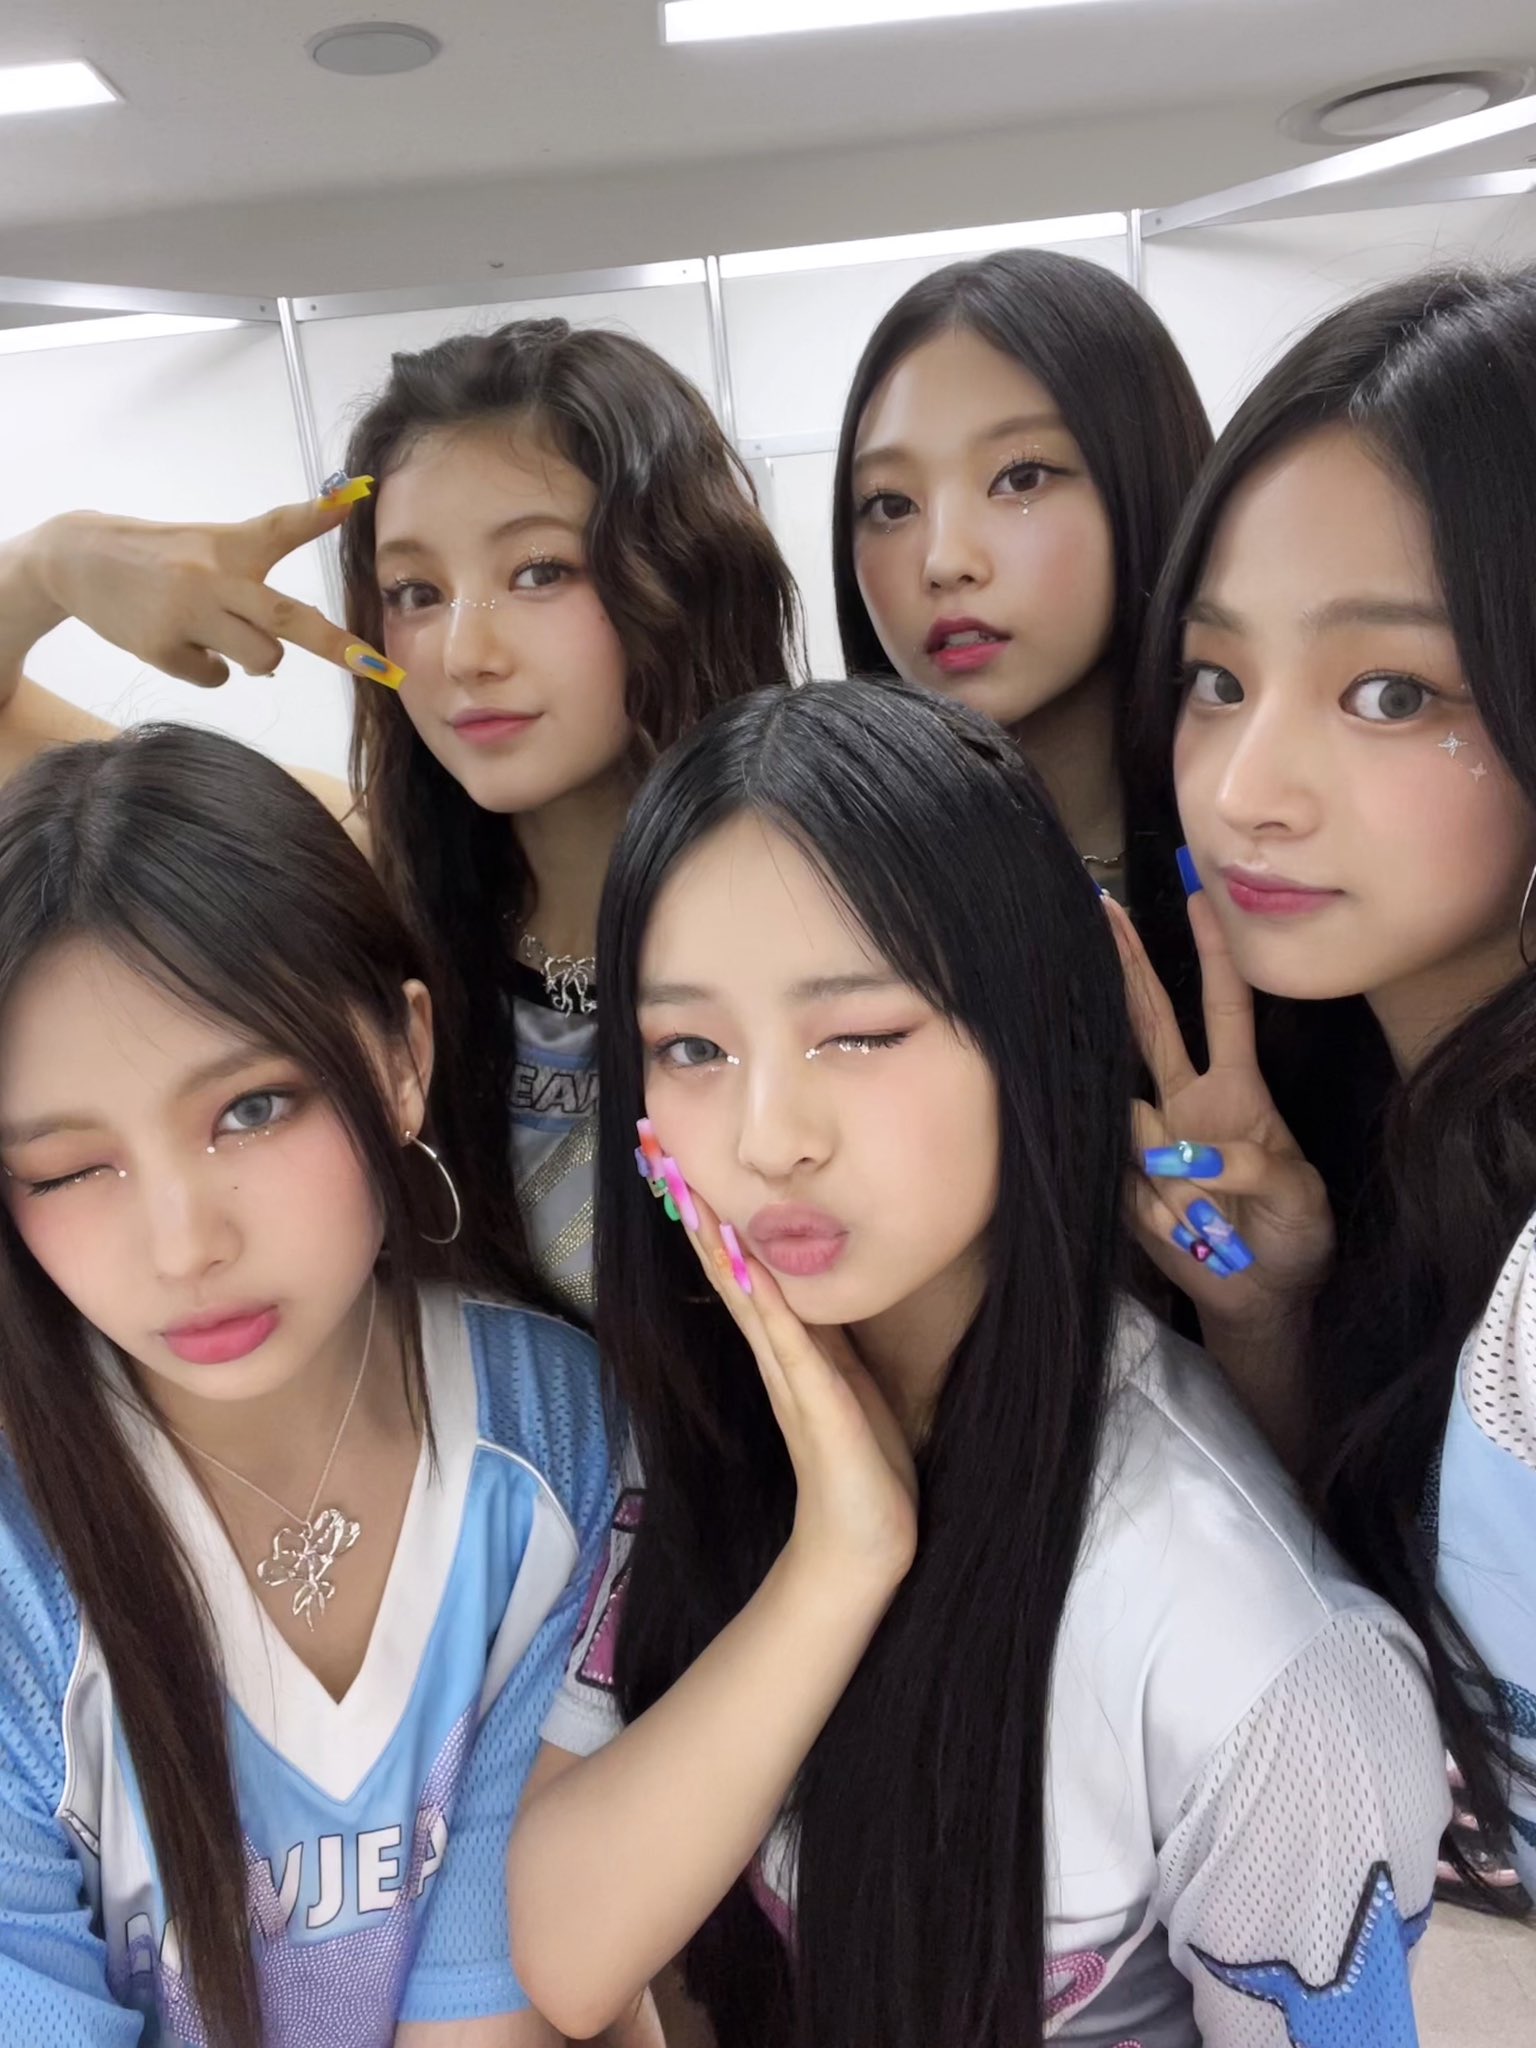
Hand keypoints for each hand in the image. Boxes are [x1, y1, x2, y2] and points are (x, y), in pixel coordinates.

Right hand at [27, 487, 392, 688]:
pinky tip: (180, 641)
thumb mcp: (209, 546)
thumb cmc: (160, 559)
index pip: (281, 526)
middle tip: (380, 669)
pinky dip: (208, 668)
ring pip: (262, 660)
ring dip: (257, 659)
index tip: (357, 496)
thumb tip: (289, 645)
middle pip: (287, 617)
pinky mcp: (161, 646)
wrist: (77, 560)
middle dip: (338, 646)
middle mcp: (214, 576)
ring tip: (220, 634)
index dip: (321, 512)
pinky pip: (216, 677)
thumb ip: (255, 574)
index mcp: (230, 545)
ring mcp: (187, 613)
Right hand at [652, 1145, 917, 1589]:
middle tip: (659, 1155)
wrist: (862, 1542)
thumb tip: (822, 1298)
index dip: (712, 1217)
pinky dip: (763, 1297)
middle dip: (695, 1211)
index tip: (682, 1165)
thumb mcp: (847, 1384)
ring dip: (715, 1240)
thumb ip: (828, 1345)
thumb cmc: (862, 1466)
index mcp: (787, 1347)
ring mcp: (789, 1374)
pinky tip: (744, 1262)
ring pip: (744, 1292)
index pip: (741, 1269)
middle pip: (726, 1269)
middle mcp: (777, 1354)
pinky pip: (784, 1336)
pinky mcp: (813, 1397)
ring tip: (686, 1189)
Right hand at [1104, 890, 1333, 1337]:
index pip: (1221, 1009)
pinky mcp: (1123, 1183)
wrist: (1259, 1297)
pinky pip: (1122, 1181)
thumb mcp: (1301, 1199)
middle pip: (1148, 1020)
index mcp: (1235, 1092)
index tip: (1199, 895)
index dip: (1213, 955)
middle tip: (1099, 907)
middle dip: (1126, 964)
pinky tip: (1187, 1236)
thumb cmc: (1294, 1237)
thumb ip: (1253, 1169)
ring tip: (1208, 1226)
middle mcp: (1184, 1103)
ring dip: (1169, 1178)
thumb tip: (1186, 1156)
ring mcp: (1149, 1140)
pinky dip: (1158, 1214)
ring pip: (1126, 1114)